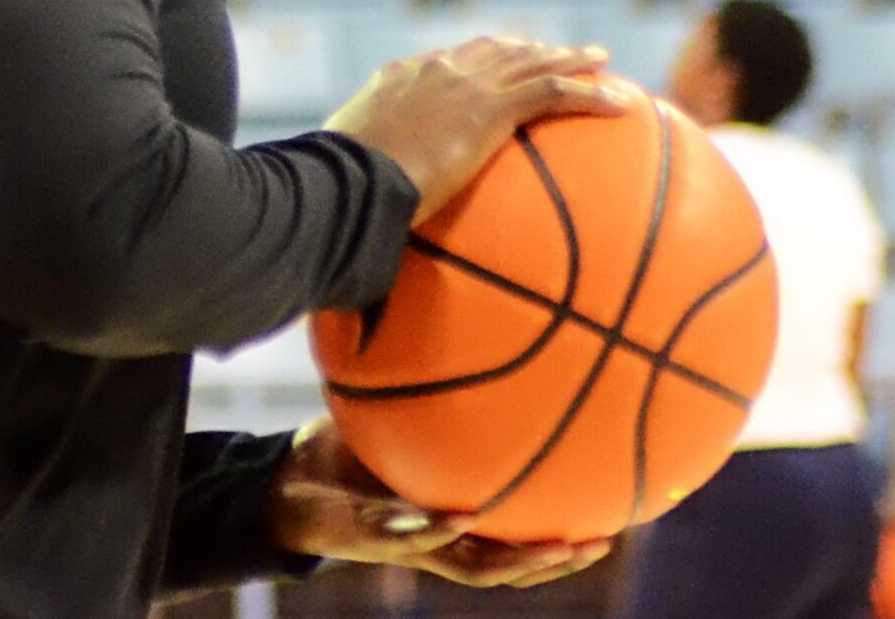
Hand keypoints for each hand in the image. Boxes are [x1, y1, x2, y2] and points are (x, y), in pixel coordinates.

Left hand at [265, 417, 611, 589]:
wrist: (283, 485)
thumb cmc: (345, 452)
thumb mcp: (395, 416)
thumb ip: (429, 390)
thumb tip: (467, 325)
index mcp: (455, 514)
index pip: (519, 530)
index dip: (562, 530)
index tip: (611, 513)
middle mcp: (441, 536)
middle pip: (513, 561)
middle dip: (558, 556)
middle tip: (606, 540)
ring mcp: (410, 543)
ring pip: (475, 567)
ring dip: (517, 563)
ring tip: (557, 549)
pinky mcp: (372, 537)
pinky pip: (409, 538)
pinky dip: (434, 531)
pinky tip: (460, 519)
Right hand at [325, 38, 630, 224]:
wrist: (348, 177)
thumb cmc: (335, 190)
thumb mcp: (345, 182)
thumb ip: (364, 192)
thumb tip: (358, 238)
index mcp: (398, 81)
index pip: (446, 61)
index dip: (478, 58)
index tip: (496, 61)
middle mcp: (434, 71)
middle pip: (495, 51)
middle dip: (528, 48)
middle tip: (555, 50)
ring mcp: (465, 85)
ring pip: (532, 61)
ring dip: (570, 59)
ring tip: (600, 60)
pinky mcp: (491, 108)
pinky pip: (554, 93)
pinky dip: (590, 95)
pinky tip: (623, 104)